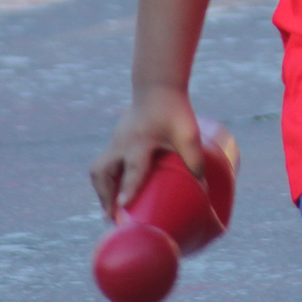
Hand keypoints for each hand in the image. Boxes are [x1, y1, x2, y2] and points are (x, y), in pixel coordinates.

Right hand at [89, 85, 204, 221]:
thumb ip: (195, 159)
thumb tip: (202, 188)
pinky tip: (114, 190)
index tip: (123, 206)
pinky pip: (104, 163)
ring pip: (99, 169)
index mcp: (140, 142)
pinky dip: (106, 179)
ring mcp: (116, 141)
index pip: (133, 170)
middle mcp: (122, 143)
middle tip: (113, 217)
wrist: (158, 85)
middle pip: (103, 173)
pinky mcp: (116, 140)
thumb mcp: (188, 133)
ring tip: (111, 209)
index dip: (129, 189)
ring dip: (103, 190)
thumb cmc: (174, 109)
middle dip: (106, 196)